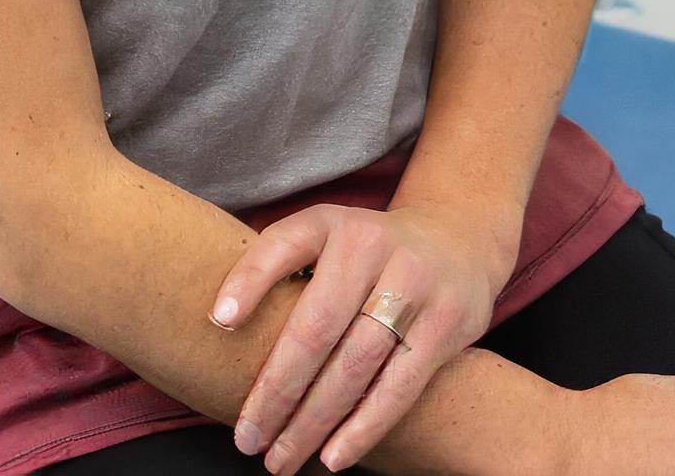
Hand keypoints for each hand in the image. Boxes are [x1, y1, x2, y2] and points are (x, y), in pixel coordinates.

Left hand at [217, 202, 510, 472]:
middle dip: (277, 390)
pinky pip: (398, 387)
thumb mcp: (327, 236)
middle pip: (316, 328)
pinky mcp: (445, 324)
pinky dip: (362, 428)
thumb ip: (284, 266)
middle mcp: (371, 247)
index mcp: (330, 223)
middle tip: (246, 436)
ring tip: (281, 458)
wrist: (456, 241)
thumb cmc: (368, 252)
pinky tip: (332, 456)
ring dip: (313, 422)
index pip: (282, 246)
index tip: (219, 322)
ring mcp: (412, 285)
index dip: (248, 281)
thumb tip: (224, 324)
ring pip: (354, 366)